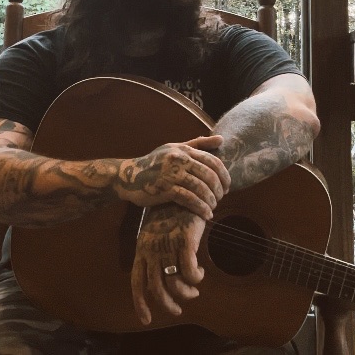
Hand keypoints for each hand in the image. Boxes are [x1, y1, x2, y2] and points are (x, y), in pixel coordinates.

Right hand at [115, 134, 229, 219]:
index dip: (224, 175)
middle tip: (220, 199)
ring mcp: (171, 174)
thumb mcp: (174, 149)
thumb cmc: (154, 163)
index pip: (213, 161)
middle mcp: (179, 159)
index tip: (227, 187)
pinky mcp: (165, 188)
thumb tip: (221, 139)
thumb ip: (198, 144)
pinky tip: (206, 215)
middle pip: (209, 175)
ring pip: (201, 188)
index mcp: (184, 150)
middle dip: (218, 190)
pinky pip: (189, 199)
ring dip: (210, 201)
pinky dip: (200, 208)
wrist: (128, 176)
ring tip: (212, 208)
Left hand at [130, 204, 206, 324]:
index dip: (141, 304)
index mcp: (141, 249)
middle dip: (168, 305)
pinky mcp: (185, 240)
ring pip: (174, 283)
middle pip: (157, 289)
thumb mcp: (154, 234)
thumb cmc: (169, 214)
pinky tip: (200, 274)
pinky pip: (190, 270)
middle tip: (178, 310)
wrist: (181, 190)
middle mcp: (151, 250)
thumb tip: (160, 277)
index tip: (147, 320)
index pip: (137, 283)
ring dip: (186, 293)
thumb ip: (154, 254)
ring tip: (193, 291)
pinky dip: (195, 278)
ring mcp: (168, 246)